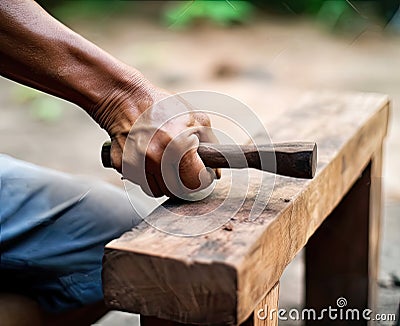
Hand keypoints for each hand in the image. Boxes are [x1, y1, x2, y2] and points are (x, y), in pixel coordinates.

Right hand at [93, 73, 218, 197]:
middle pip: (177, 190)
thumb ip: (211, 145)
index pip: (196, 182)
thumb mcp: (195, 119)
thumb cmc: (164, 107)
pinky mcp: (123, 166)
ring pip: (158, 191)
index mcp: (177, 145)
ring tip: (164, 162)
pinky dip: (147, 176)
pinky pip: (140, 183)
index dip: (202, 179)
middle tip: (184, 168)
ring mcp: (137, 163)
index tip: (202, 173)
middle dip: (184, 181)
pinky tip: (148, 159)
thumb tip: (216, 173)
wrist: (126, 99)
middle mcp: (155, 157)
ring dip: (164, 182)